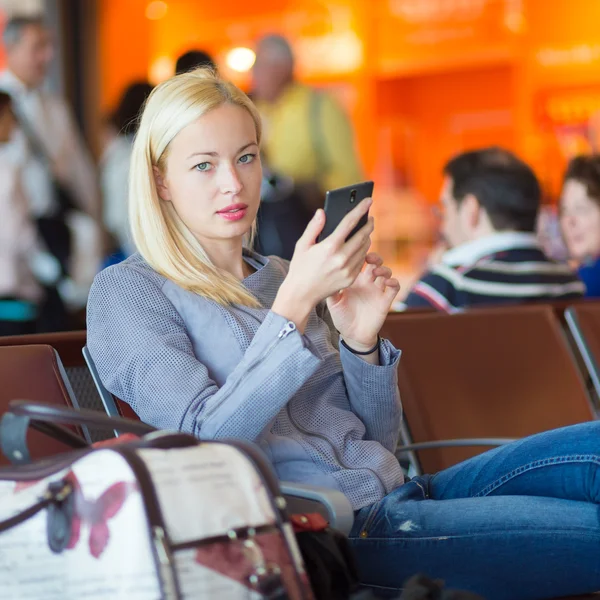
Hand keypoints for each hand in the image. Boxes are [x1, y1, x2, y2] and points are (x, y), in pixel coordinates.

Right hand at [272, 199, 373, 331]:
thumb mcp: (302, 245)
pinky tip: (359, 247)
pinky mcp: (351, 278)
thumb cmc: (300, 267)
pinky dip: (362, 252)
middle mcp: (341, 258)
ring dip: (367, 238)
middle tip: (370, 217)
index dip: (360, 209)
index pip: (350, 222)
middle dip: (368, 225)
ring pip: (364, 248)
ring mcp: (348, 269)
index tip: (369, 200)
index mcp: (329, 246)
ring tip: (365, 232)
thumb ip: (314, 227)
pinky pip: (361, 261)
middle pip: (362, 235)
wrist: (301, 294)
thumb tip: (322, 212)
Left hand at [327, 253, 399, 349]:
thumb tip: (326, 277)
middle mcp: (367, 283)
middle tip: (369, 258)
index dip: (360, 255)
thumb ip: (331, 291)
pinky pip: (394, 288)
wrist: (353, 335)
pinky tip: (388, 282)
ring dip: (384, 269)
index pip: (360, 262)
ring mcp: (377, 291)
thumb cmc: (342, 318)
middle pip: (375, 263)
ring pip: (386, 273)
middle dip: (374, 257)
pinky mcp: (385, 301)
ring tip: (377, 272)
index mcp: (354, 281)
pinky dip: (394, 282)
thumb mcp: (333, 303)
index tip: (355, 253)